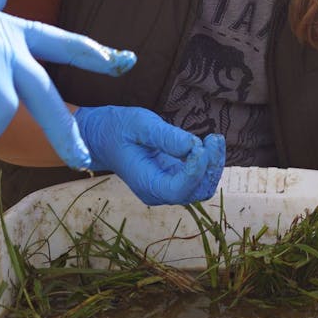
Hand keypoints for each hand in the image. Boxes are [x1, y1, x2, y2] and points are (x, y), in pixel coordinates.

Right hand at [76, 107, 225, 205]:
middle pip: (196, 191)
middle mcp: (158, 192)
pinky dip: (208, 163)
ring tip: (213, 139)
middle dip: (210, 167)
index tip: (200, 146)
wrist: (104, 136)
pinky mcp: (175, 179)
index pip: (178, 189)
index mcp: (146, 184)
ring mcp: (168, 188)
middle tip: (213, 138)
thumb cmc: (119, 128)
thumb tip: (193, 146)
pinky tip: (208, 144)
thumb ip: (166, 137)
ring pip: (202, 187)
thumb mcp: (140, 124)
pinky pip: (199, 179)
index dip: (195, 171)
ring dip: (213, 165)